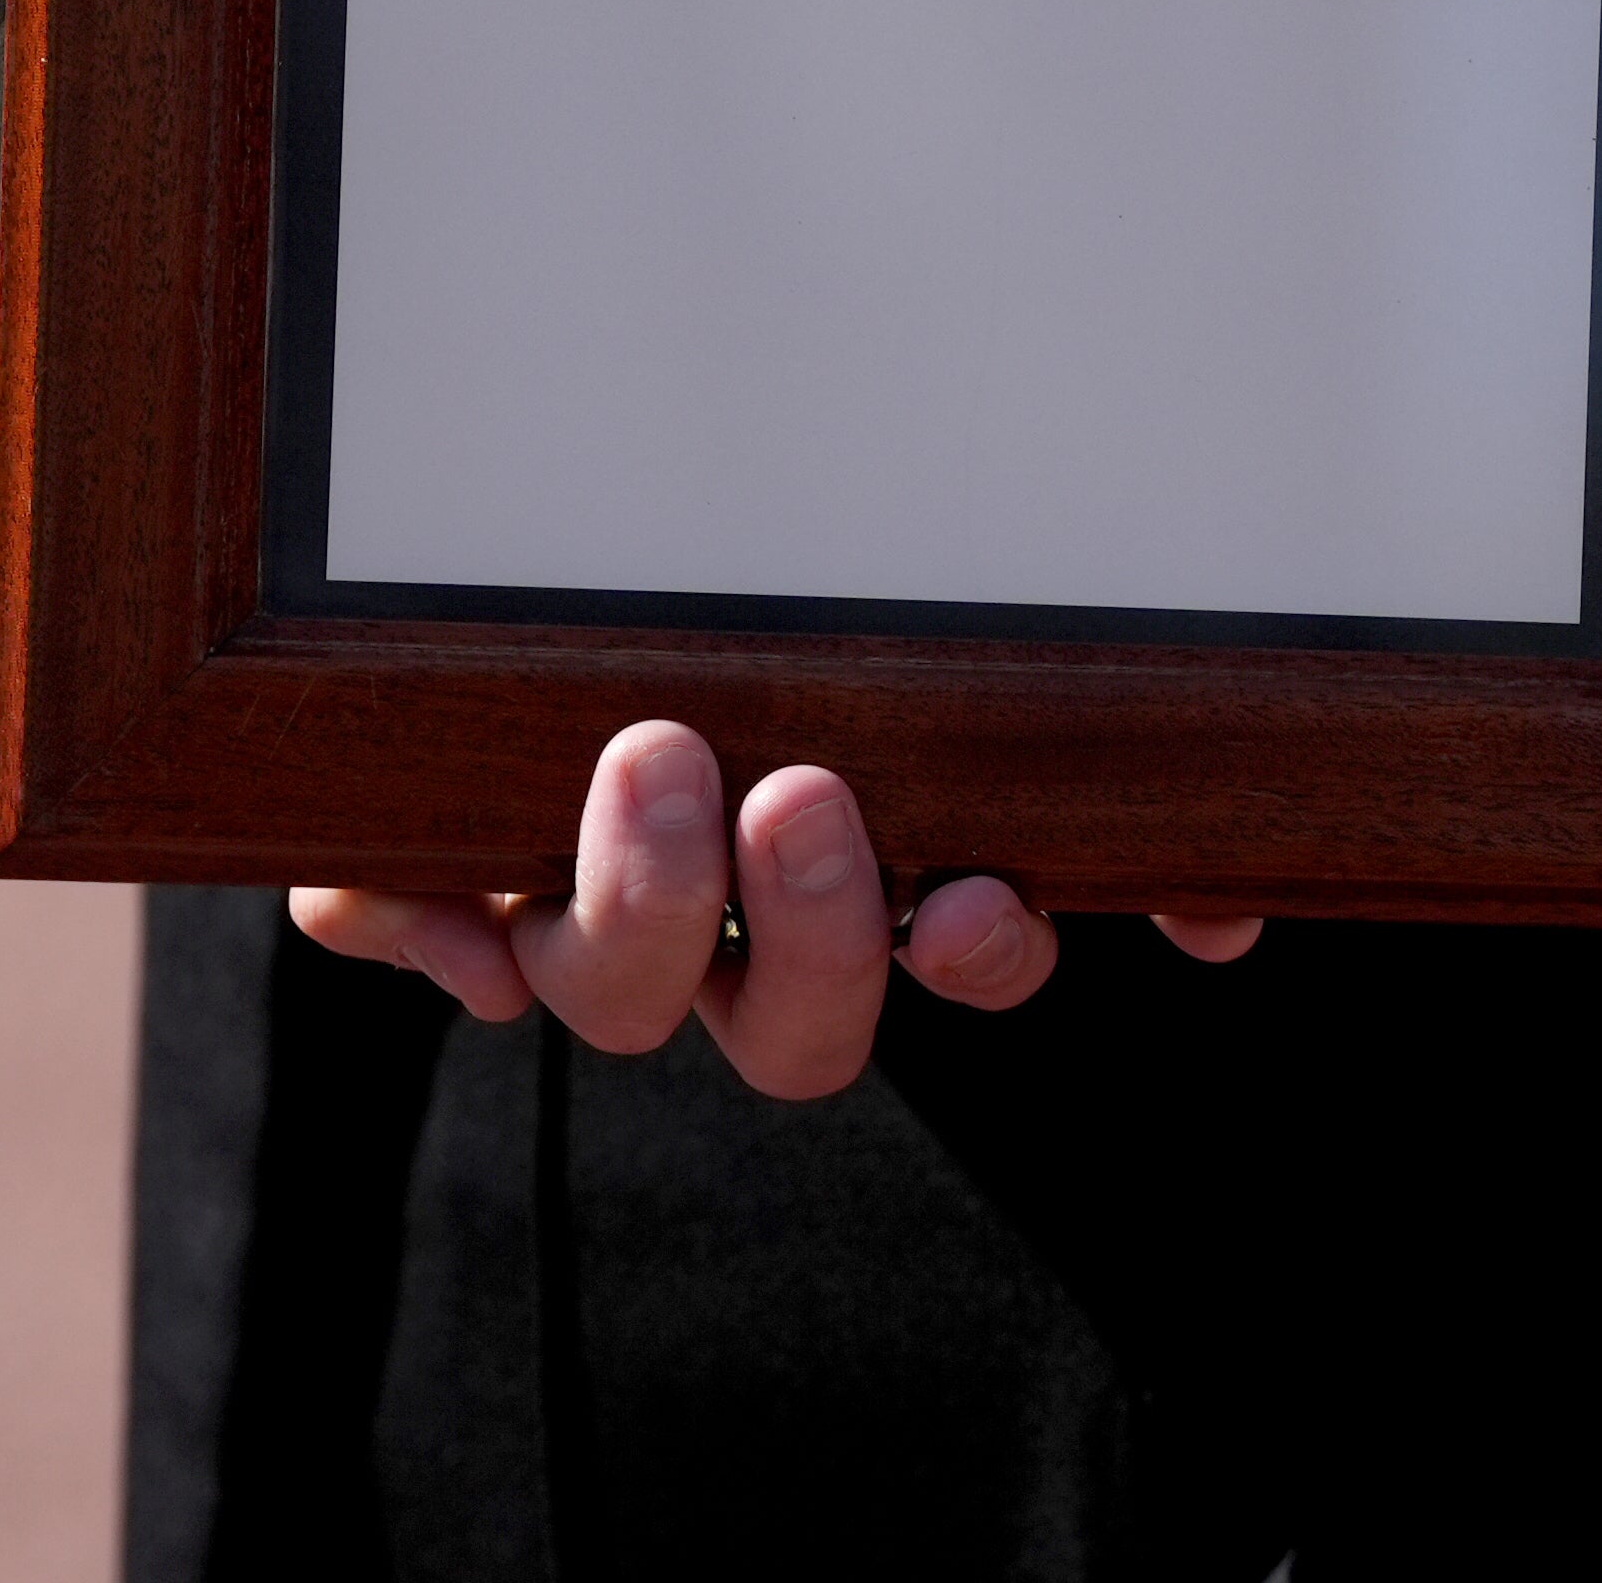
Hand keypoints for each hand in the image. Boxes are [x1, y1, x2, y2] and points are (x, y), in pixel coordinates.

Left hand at [288, 720, 1263, 1098]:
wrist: (580, 572)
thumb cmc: (790, 626)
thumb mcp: (961, 680)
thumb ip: (1101, 794)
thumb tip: (1220, 909)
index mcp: (867, 883)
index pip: (942, 965)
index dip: (974, 959)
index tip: (977, 896)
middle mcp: (725, 931)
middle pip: (778, 1028)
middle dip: (806, 933)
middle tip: (805, 798)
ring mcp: (575, 913)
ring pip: (600, 989)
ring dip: (633, 900)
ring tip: (652, 758)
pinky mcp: (425, 868)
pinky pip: (381, 910)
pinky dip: (394, 910)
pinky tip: (422, 892)